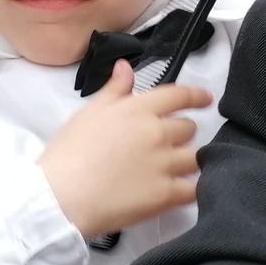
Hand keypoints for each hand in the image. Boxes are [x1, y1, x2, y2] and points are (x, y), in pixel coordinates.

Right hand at [39, 60, 210, 236]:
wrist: (60, 197)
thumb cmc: (68, 153)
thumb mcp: (88, 113)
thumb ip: (114, 90)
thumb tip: (126, 67)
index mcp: (138, 110)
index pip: (178, 95)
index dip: (196, 96)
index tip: (206, 99)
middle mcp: (157, 133)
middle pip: (188, 128)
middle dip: (181, 134)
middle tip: (166, 145)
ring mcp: (164, 164)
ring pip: (194, 158)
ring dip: (187, 161)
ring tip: (174, 170)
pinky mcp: (166, 195)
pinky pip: (193, 189)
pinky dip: (191, 189)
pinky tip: (182, 191)